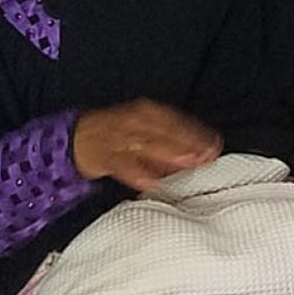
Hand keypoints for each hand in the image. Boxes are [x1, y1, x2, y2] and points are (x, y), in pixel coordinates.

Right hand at [72, 98, 221, 193]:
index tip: (216, 142)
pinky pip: (124, 165)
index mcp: (145, 111)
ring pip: (147, 145)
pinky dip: (140, 174)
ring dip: (170, 155)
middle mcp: (132, 120)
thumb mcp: (147, 131)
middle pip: (164, 130)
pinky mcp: (104, 156)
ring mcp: (117, 137)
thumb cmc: (120, 135)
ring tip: (189, 165)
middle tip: (208, 156)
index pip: (175, 119)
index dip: (197, 131)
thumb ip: (174, 142)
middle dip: (188, 143)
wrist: (77, 139)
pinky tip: (155, 183)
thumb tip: (204, 154)